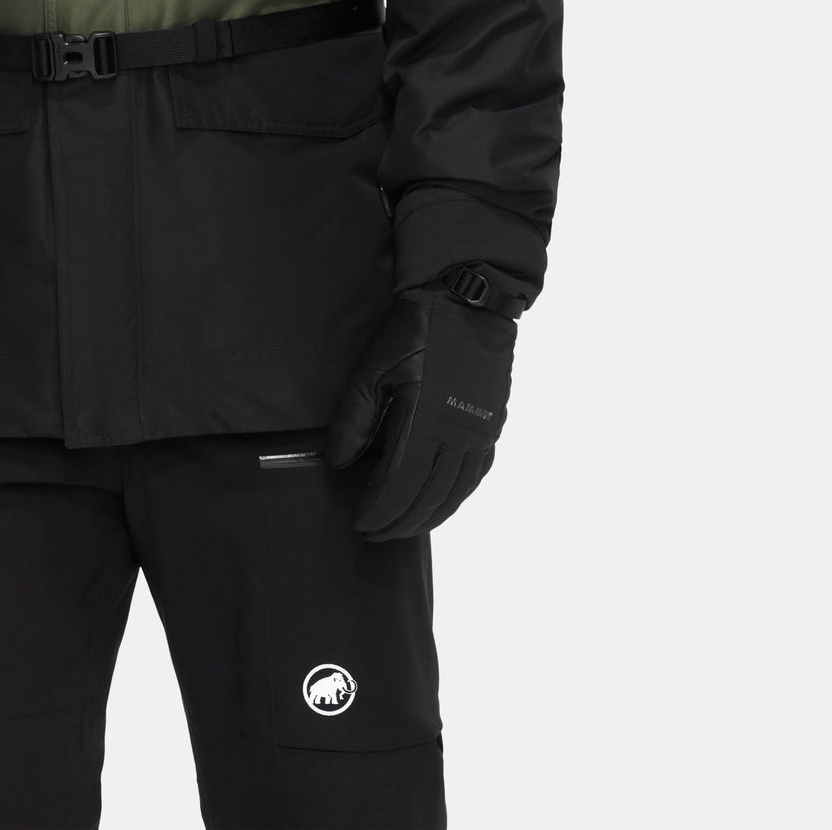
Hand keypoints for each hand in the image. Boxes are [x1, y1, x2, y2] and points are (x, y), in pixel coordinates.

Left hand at [322, 282, 515, 539]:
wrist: (469, 299)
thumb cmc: (416, 330)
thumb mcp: (373, 368)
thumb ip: (355, 419)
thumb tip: (338, 463)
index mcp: (427, 423)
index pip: (399, 486)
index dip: (378, 510)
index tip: (360, 523)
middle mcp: (460, 436)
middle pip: (427, 498)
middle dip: (399, 522)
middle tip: (374, 533)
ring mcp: (481, 433)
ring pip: (455, 493)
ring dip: (428, 517)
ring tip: (402, 527)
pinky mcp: (492, 424)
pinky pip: (474, 476)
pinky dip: (454, 497)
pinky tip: (440, 503)